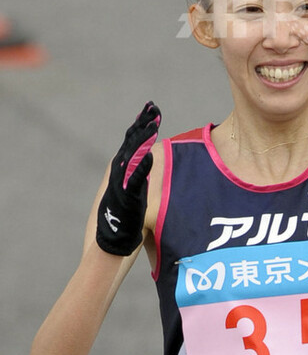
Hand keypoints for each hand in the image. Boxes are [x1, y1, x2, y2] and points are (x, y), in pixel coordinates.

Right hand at [96, 101, 160, 255]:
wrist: (106, 248)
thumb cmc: (119, 225)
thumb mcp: (128, 195)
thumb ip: (136, 180)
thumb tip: (147, 166)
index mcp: (118, 172)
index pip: (130, 143)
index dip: (140, 126)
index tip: (150, 110)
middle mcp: (116, 175)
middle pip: (130, 144)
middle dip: (142, 124)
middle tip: (153, 106)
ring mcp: (120, 186)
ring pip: (131, 157)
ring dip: (142, 140)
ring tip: (153, 123)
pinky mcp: (126, 200)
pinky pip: (134, 181)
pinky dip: (142, 168)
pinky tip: (150, 155)